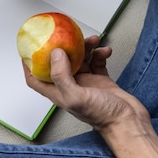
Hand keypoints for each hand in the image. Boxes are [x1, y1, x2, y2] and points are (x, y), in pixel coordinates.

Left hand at [24, 35, 150, 131]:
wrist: (129, 122)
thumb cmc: (103, 117)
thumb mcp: (77, 97)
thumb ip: (62, 76)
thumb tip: (55, 54)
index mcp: (60, 93)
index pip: (36, 79)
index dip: (29, 65)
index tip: (28, 48)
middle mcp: (71, 87)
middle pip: (59, 63)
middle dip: (63, 48)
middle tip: (67, 35)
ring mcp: (86, 83)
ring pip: (80, 59)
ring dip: (85, 47)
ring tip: (93, 40)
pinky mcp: (101, 80)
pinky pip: (97, 61)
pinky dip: (100, 54)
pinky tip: (105, 51)